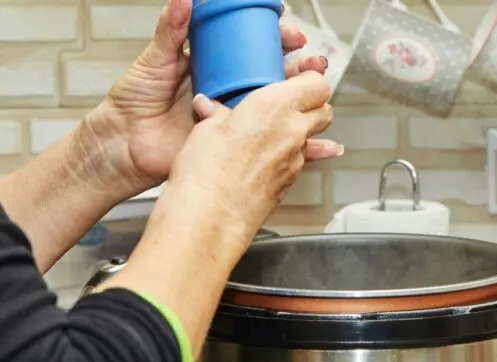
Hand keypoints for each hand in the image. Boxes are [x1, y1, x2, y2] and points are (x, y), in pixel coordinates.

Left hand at [87, 0, 341, 196]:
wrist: (124, 145)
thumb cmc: (134, 102)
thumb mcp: (154, 60)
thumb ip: (171, 30)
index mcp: (215, 65)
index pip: (254, 46)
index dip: (276, 38)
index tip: (290, 32)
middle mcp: (229, 89)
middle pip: (275, 74)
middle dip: (300, 67)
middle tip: (313, 62)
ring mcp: (234, 117)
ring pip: (278, 106)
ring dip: (305, 100)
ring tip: (321, 94)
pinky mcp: (234, 144)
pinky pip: (270, 142)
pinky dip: (299, 144)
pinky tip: (321, 142)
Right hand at [171, 71, 331, 228]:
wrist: (211, 219)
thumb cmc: (206, 174)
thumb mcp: (205, 129)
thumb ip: (218, 114)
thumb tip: (213, 110)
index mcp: (275, 106)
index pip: (317, 82)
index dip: (310, 78)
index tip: (298, 77)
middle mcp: (293, 132)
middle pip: (324, 109)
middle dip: (312, 103)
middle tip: (290, 101)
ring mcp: (295, 160)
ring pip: (313, 137)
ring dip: (300, 130)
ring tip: (273, 130)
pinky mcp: (290, 182)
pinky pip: (300, 160)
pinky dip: (289, 154)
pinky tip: (267, 157)